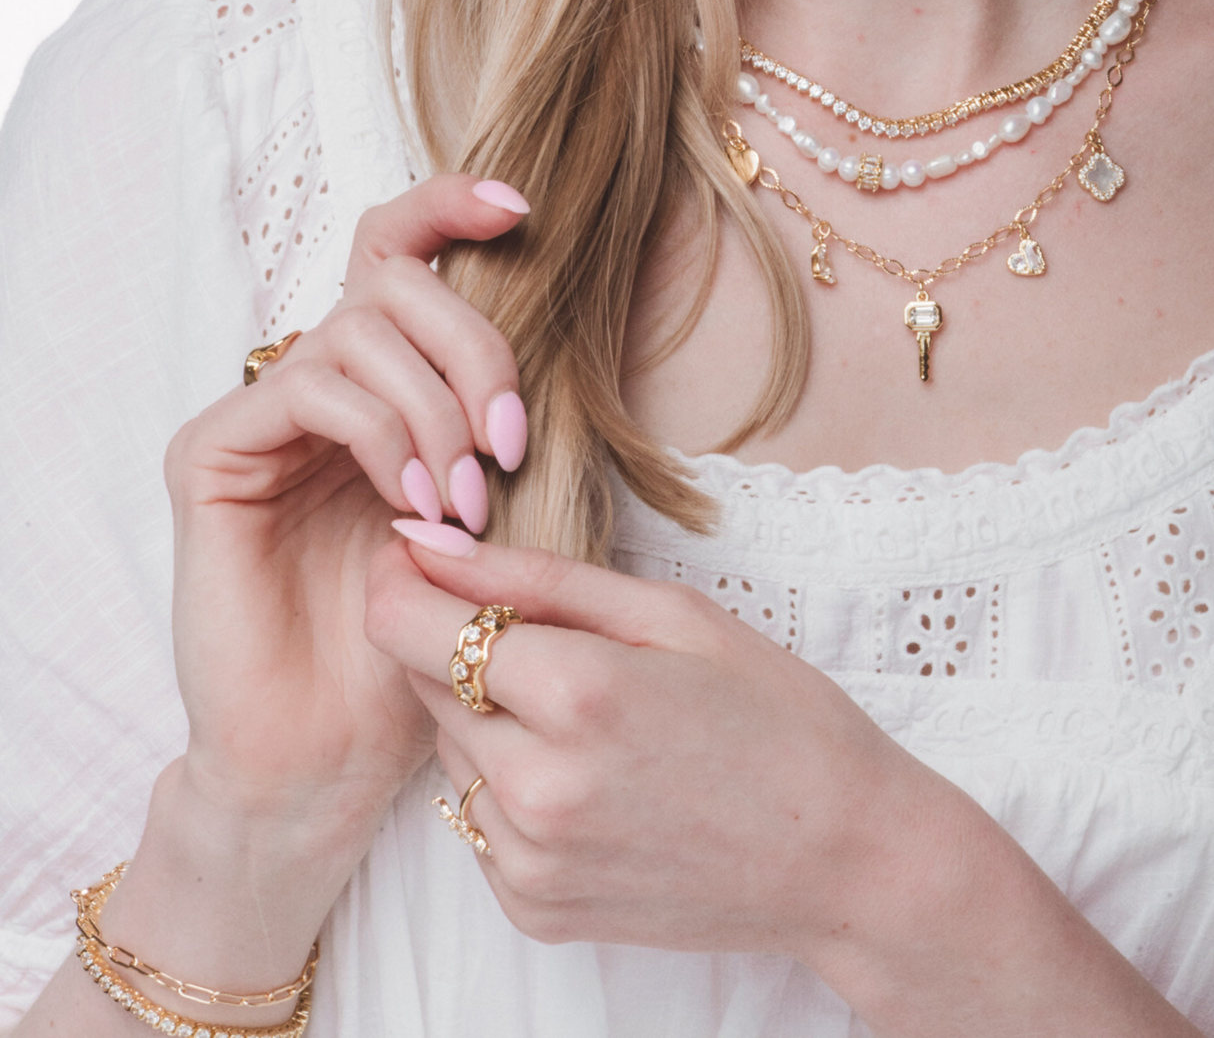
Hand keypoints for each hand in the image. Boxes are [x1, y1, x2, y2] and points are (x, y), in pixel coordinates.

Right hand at [163, 174, 530, 828]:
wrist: (331, 754)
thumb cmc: (417, 639)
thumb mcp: (483, 512)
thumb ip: (494, 421)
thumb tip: (553, 323)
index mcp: (379, 383)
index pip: (399, 254)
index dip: (451, 207)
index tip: (520, 209)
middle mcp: (315, 382)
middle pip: (393, 280)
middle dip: (474, 347)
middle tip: (509, 445)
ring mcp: (261, 414)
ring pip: (358, 328)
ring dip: (435, 409)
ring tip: (463, 504)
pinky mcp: (211, 452)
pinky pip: (309, 387)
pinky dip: (379, 433)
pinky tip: (410, 505)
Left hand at [363, 532, 928, 958]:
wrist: (845, 858)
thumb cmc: (775, 715)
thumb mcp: (669, 613)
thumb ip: (533, 573)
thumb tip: (423, 539)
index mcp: (576, 693)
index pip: (405, 622)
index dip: (398, 576)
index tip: (419, 554)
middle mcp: (535, 787)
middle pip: (425, 679)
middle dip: (461, 640)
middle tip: (552, 633)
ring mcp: (530, 860)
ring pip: (447, 747)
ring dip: (487, 712)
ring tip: (588, 710)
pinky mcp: (533, 909)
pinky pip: (475, 815)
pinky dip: (509, 782)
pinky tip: (590, 773)